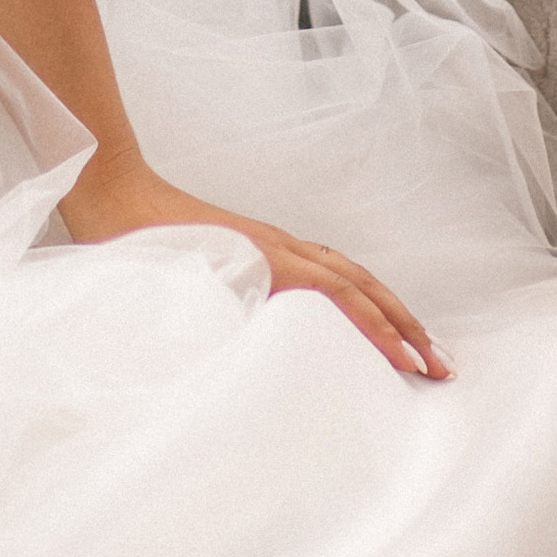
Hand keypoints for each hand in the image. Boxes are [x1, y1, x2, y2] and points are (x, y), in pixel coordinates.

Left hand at [61, 148, 451, 379]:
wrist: (114, 189)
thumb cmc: (136, 242)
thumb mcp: (175, 285)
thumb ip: (214, 315)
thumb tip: (240, 362)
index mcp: (266, 258)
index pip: (340, 298)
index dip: (380, 333)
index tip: (412, 366)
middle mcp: (280, 246)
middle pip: (360, 283)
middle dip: (405, 325)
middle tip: (441, 365)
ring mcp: (274, 240)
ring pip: (348, 272)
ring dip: (389, 307)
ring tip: (418, 342)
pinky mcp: (262, 241)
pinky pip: (326, 264)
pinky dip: (358, 288)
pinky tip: (363, 306)